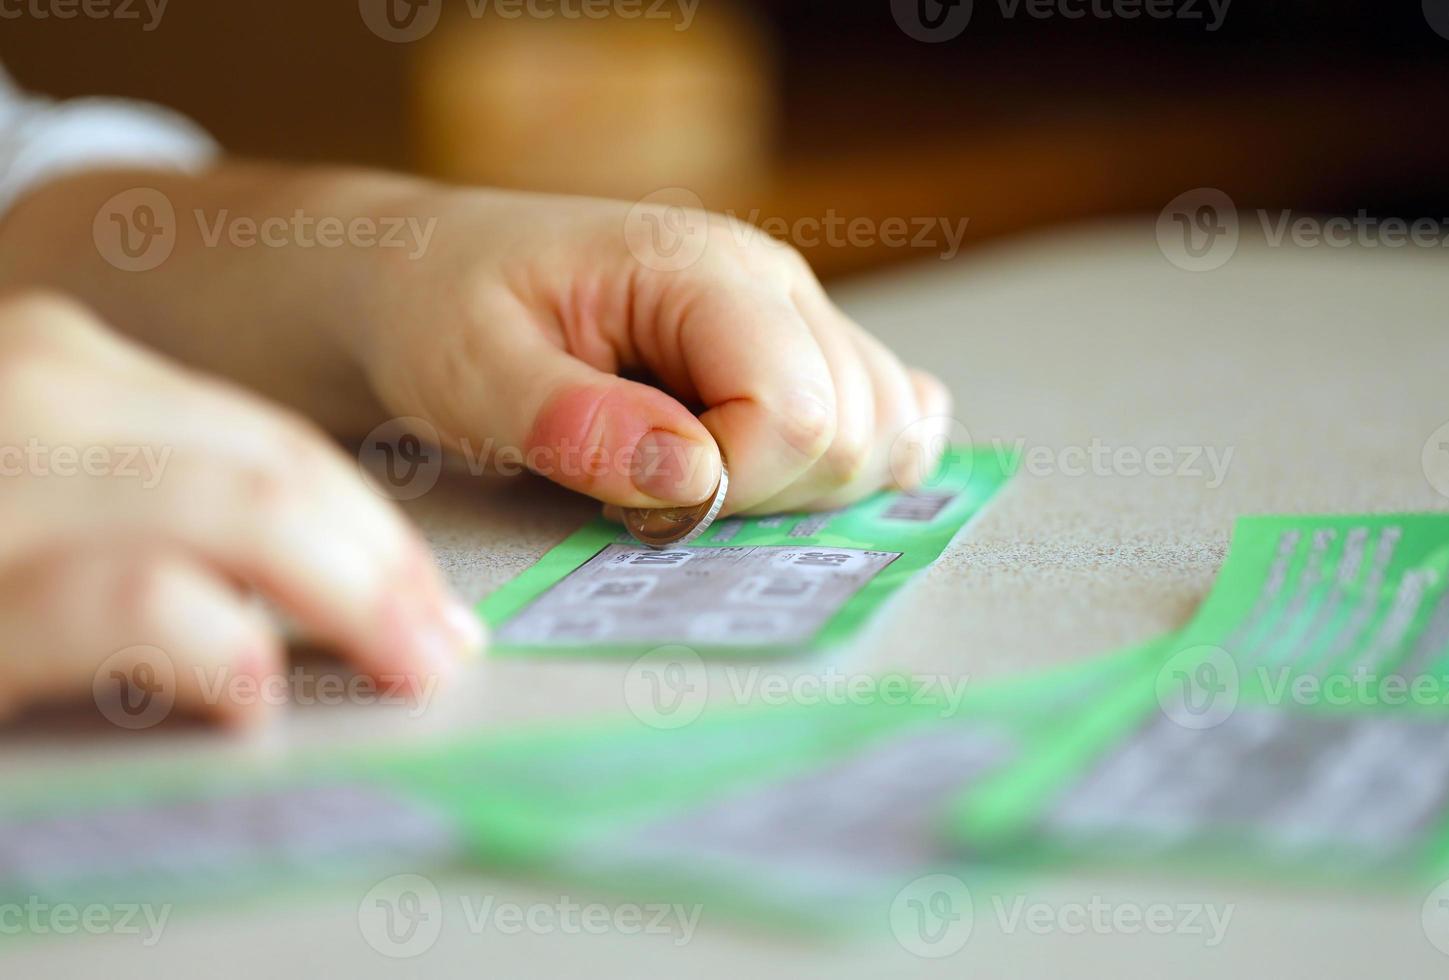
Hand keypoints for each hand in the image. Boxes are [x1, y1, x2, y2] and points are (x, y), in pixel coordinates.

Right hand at [0, 292, 482, 725]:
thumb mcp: (39, 497)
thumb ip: (148, 499)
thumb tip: (324, 576)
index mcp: (60, 368)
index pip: (268, 440)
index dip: (373, 527)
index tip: (429, 603)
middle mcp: (33, 391)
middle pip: (278, 470)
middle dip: (387, 567)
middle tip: (442, 651)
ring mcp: (2, 476)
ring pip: (245, 512)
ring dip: (355, 602)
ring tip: (402, 671)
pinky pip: (137, 599)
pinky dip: (220, 648)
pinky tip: (254, 694)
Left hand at [356, 190, 953, 513]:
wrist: (435, 268)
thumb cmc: (445, 305)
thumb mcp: (473, 368)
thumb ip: (576, 422)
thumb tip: (692, 477)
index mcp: (698, 268)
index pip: (797, 410)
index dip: (729, 485)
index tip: (635, 498)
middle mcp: (773, 281)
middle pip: (855, 430)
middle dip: (761, 495)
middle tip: (651, 488)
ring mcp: (796, 313)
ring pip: (885, 431)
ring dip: (799, 488)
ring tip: (693, 473)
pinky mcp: (800, 349)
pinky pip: (890, 417)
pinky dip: (845, 466)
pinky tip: (766, 471)